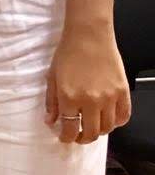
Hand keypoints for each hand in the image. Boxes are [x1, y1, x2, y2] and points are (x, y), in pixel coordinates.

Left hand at [44, 25, 130, 143]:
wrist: (89, 35)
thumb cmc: (68, 53)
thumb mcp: (52, 77)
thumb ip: (51, 102)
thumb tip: (51, 121)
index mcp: (69, 97)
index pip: (69, 128)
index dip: (66, 138)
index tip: (64, 138)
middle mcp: (91, 101)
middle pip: (90, 133)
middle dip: (82, 138)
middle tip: (77, 135)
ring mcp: (109, 98)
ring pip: (107, 128)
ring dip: (98, 131)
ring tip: (91, 126)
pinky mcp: (123, 92)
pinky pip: (123, 117)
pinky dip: (116, 123)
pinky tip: (108, 119)